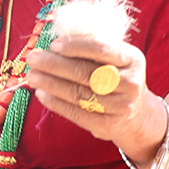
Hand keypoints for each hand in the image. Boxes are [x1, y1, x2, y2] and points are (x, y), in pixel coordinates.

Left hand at [25, 37, 162, 152]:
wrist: (137, 113)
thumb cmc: (117, 78)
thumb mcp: (115, 58)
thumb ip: (91, 48)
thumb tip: (54, 43)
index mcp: (132, 59)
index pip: (101, 49)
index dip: (75, 46)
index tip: (53, 44)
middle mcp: (130, 83)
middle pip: (85, 72)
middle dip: (54, 64)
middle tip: (32, 58)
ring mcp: (120, 106)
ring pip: (78, 93)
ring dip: (50, 83)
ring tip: (32, 75)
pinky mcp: (107, 125)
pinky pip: (76, 113)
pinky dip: (56, 103)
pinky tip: (41, 94)